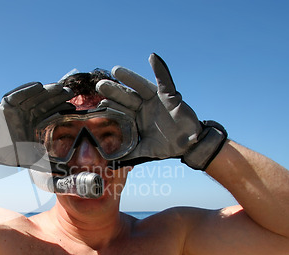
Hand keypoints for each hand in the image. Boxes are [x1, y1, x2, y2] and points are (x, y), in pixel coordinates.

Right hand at [0, 82, 73, 177]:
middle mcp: (26, 114)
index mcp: (33, 123)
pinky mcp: (5, 105)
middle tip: (70, 92)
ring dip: (46, 91)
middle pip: (44, 102)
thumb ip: (45, 164)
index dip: (61, 108)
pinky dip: (26, 90)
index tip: (73, 105)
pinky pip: (17, 95)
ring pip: (33, 96)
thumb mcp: (30, 159)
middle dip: (57, 96)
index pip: (50, 112)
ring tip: (58, 87)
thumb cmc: (8, 154)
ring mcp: (16, 108)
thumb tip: (62, 172)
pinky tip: (38, 86)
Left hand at [97, 53, 225, 169]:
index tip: (99, 104)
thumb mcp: (145, 150)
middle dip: (114, 91)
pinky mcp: (170, 95)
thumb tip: (110, 162)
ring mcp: (156, 100)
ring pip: (140, 87)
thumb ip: (130, 154)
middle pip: (127, 97)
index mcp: (136, 118)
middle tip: (100, 85)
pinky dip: (160, 69)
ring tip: (117, 71)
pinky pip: (165, 80)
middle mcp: (143, 107)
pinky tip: (153, 58)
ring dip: (130, 78)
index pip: (121, 110)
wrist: (189, 144)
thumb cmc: (167, 146)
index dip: (111, 106)